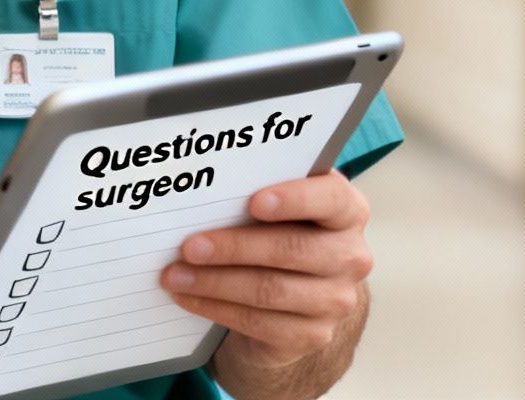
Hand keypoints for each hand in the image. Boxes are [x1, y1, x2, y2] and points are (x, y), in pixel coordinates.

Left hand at [161, 171, 372, 373]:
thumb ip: (257, 190)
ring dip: (214, 282)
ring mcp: (335, 300)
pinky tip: (188, 297)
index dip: (294, 199)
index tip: (253, 202)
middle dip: (233, 247)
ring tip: (175, 275)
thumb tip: (201, 190)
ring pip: (270, 290)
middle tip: (189, 246)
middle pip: (291, 249)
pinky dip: (215, 308)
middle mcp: (349, 256)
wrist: (295, 296)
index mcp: (346, 211)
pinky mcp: (312, 334)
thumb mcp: (277, 207)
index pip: (331, 198)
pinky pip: (259, 322)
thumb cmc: (278, 232)